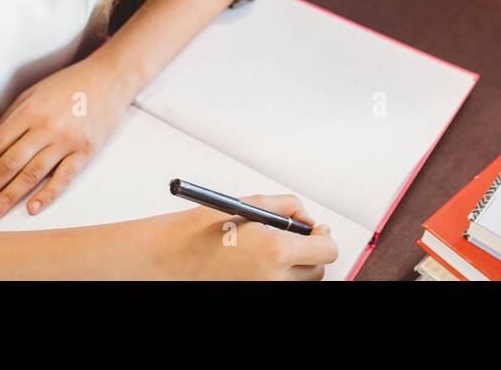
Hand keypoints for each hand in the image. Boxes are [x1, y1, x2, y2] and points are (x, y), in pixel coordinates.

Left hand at [0, 53, 134, 223]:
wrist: (110, 78)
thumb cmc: (68, 85)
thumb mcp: (33, 94)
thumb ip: (11, 119)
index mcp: (29, 111)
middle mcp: (46, 127)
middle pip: (8, 164)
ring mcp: (68, 140)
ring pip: (32, 175)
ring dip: (8, 198)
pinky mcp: (87, 151)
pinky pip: (64, 176)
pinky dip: (48, 194)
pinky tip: (32, 208)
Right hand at [148, 194, 338, 279]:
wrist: (174, 254)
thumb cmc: (205, 228)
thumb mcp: (252, 204)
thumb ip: (288, 207)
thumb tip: (306, 218)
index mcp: (276, 251)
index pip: (327, 250)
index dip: (324, 237)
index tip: (316, 230)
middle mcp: (273, 279)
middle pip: (318, 270)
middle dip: (312, 252)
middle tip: (296, 237)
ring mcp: (263, 292)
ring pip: (300, 283)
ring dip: (297, 267)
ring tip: (273, 249)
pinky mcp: (253, 295)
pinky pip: (279, 287)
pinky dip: (278, 277)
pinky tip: (261, 263)